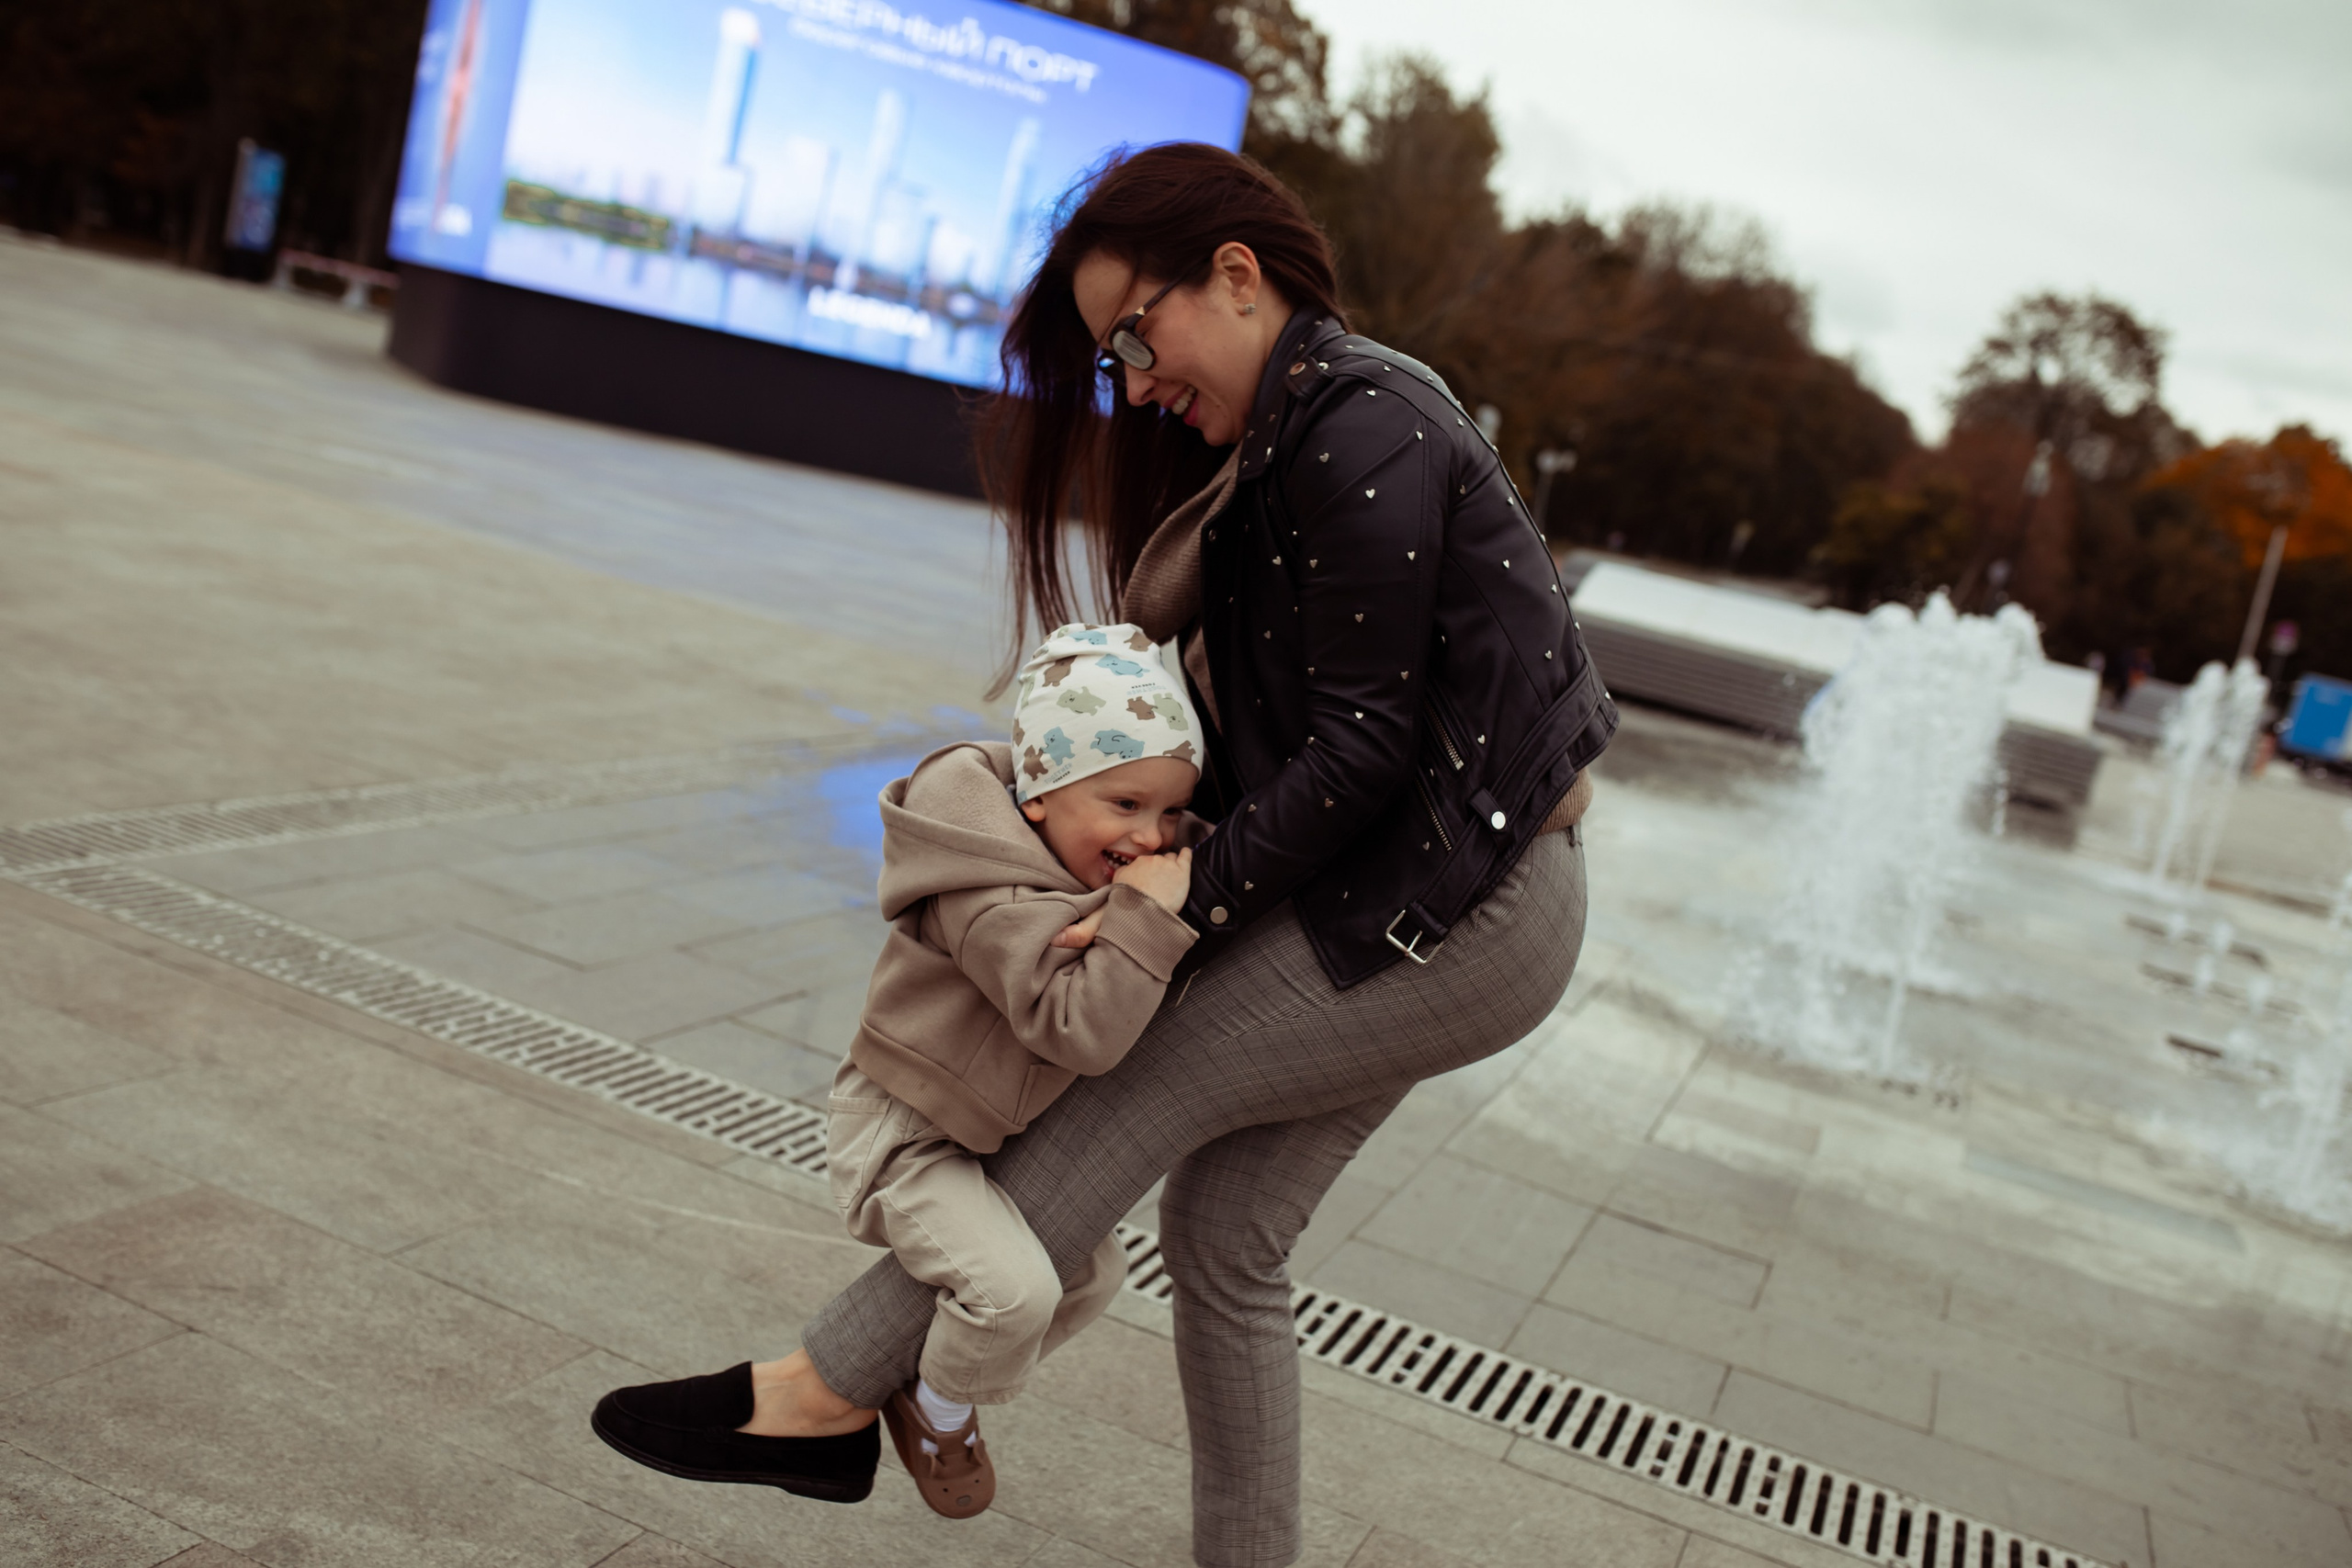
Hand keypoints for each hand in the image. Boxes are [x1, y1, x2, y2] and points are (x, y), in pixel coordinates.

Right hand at [1048, 846, 1193, 948]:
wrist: (1154, 914)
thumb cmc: (1128, 919)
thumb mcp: (1101, 923)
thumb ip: (1080, 931)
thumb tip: (1055, 941)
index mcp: (1123, 875)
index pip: (1132, 872)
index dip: (1136, 882)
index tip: (1139, 893)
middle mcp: (1141, 864)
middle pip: (1150, 865)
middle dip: (1153, 875)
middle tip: (1156, 892)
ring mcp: (1161, 863)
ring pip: (1167, 860)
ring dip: (1169, 871)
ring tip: (1169, 886)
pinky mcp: (1180, 867)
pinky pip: (1185, 855)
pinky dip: (1186, 859)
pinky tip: (1185, 865)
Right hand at [1114, 845, 1190, 914]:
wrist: (1142, 910)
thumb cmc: (1130, 900)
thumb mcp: (1118, 881)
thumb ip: (1123, 871)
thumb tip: (1127, 867)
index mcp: (1140, 862)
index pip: (1148, 861)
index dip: (1151, 869)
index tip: (1152, 877)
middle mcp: (1154, 860)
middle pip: (1161, 859)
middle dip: (1161, 867)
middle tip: (1161, 880)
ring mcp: (1169, 864)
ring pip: (1172, 858)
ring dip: (1173, 864)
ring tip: (1173, 875)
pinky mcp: (1182, 871)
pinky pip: (1186, 856)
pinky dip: (1187, 854)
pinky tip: (1187, 853)